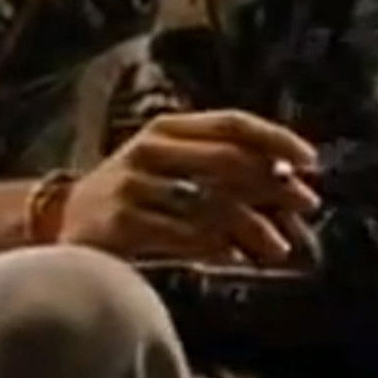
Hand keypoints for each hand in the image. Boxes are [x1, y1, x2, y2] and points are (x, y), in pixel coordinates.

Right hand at [58, 110, 322, 267]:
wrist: (67, 222)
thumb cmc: (138, 193)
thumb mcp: (174, 166)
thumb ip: (223, 168)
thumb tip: (290, 179)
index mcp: (167, 128)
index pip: (231, 123)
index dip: (275, 138)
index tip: (311, 160)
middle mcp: (149, 150)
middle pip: (227, 161)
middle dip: (273, 185)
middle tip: (307, 205)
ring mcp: (131, 186)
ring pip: (210, 202)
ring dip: (253, 225)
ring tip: (280, 245)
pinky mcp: (120, 224)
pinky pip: (182, 235)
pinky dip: (215, 245)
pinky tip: (235, 254)